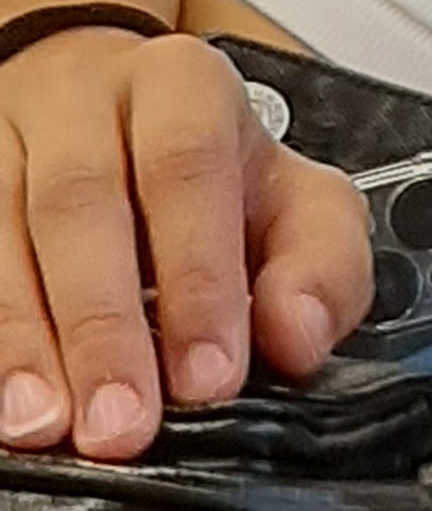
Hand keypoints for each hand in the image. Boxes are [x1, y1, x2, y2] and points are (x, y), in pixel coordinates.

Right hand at [0, 29, 371, 460]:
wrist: (105, 104)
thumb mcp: (295, 200)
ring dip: (23, 338)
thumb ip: (320, 266)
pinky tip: (3, 394)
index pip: (187, 169)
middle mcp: (82, 102)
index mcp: (181, 87)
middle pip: (80, 203)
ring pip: (2, 232)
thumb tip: (299, 335)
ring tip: (44, 423)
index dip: (199, 276)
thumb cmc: (209, 171)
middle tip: (122, 422)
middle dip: (103, 326)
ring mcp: (4, 143)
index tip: (208, 376)